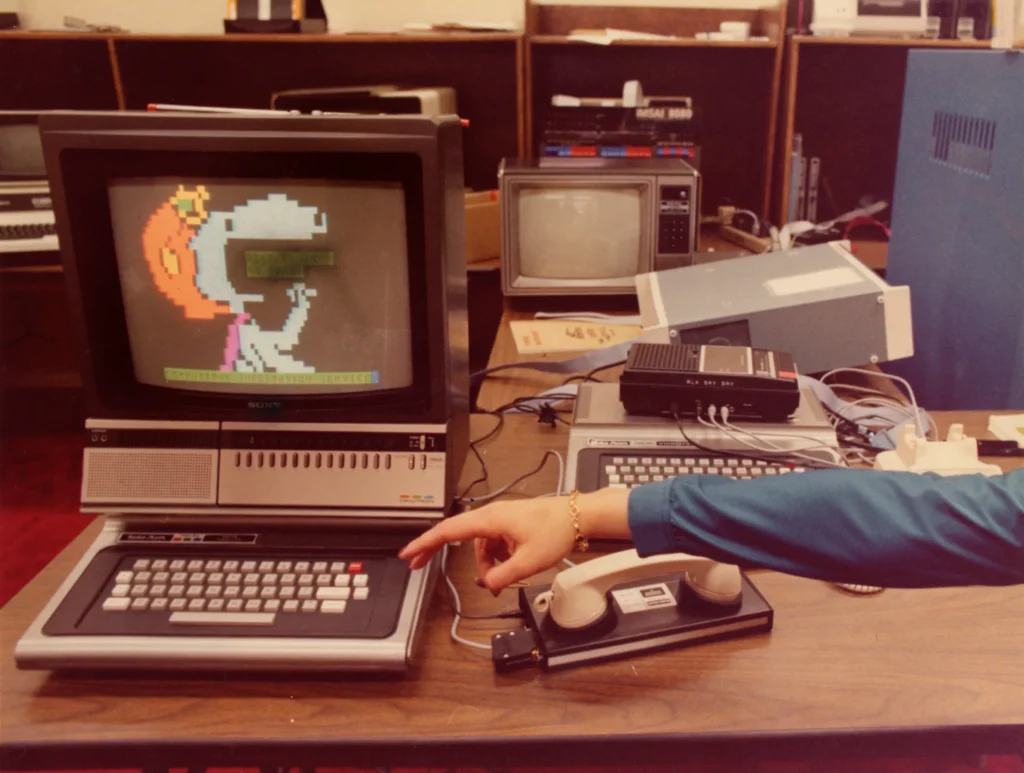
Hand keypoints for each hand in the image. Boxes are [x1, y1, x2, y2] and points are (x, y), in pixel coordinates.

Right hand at [398, 488, 630, 592]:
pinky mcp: (507, 525)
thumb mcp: (529, 561)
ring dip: (485, 565)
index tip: (407, 553)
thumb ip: (502, 576)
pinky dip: (496, 559)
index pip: (448, 531)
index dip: (424, 542)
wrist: (578, 516)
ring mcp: (499, 520)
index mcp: (489, 520)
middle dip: (438, 551)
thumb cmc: (555, 529)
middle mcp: (490, 516)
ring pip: (479, 547)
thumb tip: (486, 584)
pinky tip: (510, 568)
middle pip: (456, 536)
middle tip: (419, 565)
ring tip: (503, 578)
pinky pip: (492, 545)